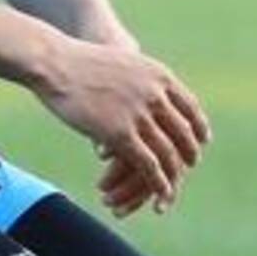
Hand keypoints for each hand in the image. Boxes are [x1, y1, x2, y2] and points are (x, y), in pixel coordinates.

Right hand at [36, 37, 210, 212]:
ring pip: (169, 154)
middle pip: (184, 134)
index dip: (198, 128)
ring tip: (173, 187)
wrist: (54, 62)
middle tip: (189, 166)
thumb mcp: (122, 63)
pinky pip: (149, 166)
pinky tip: (161, 194)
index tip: (201, 140)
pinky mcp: (120, 134)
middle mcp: (155, 95)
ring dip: (174, 176)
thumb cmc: (79, 62)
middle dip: (189, 154)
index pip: (191, 108)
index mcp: (158, 75)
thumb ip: (140, 78)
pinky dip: (159, 183)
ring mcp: (138, 115)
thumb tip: (145, 89)